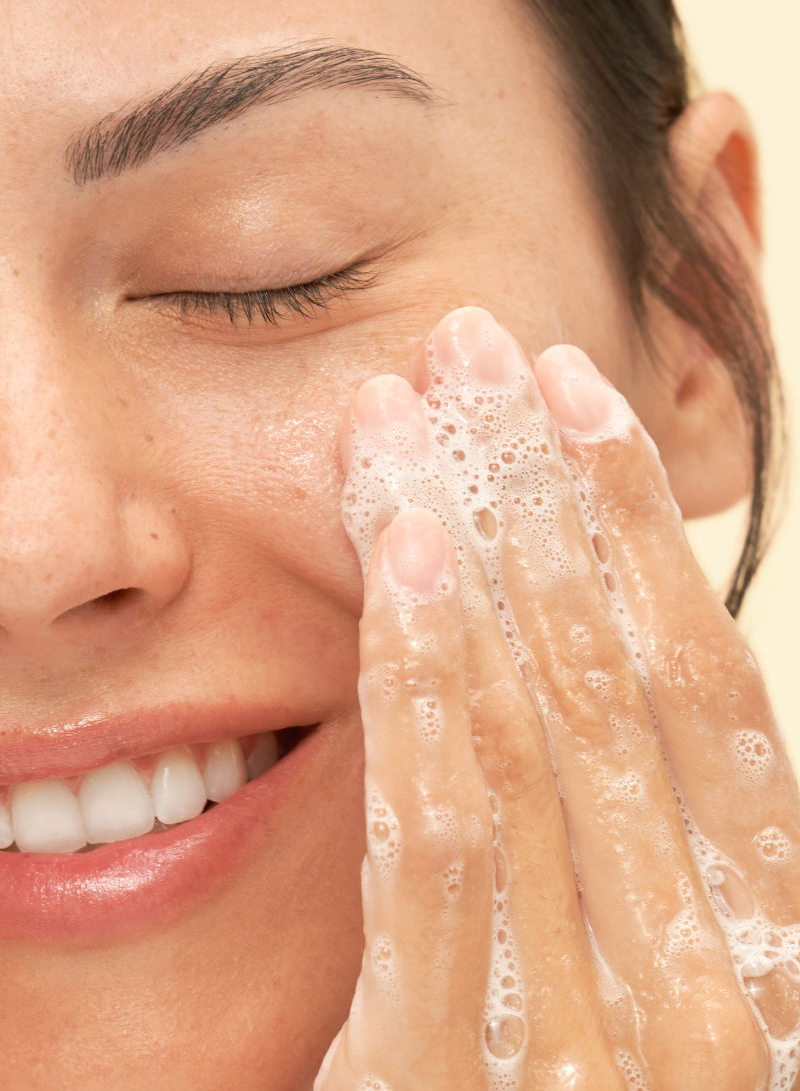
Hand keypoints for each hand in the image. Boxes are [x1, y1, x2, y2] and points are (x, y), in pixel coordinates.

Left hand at [316, 307, 799, 1090]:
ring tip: (416, 414)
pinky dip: (428, 688)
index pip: (700, 679)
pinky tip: (405, 561)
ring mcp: (590, 1026)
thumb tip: (599, 644)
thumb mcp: (650, 971)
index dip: (638, 521)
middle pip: (614, 670)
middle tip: (477, 349)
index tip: (570, 390)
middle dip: (543, 492)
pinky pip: (443, 843)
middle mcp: (708, 968)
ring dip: (477, 548)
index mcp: (766, 931)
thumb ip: (634, 836)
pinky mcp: (450, 1070)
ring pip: (534, 726)